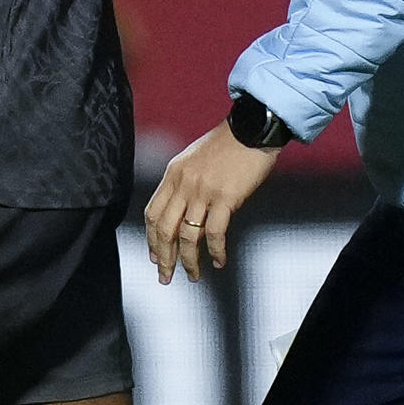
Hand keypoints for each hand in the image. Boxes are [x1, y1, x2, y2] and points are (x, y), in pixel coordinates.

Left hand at [143, 122, 280, 284]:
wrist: (252, 127)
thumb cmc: (228, 143)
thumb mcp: (194, 159)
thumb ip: (184, 183)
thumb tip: (181, 212)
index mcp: (173, 173)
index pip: (152, 213)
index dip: (151, 239)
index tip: (155, 256)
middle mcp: (184, 183)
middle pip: (164, 229)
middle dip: (164, 258)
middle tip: (166, 277)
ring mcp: (203, 191)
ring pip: (187, 236)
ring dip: (189, 261)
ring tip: (194, 276)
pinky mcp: (226, 197)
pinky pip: (215, 233)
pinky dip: (215, 252)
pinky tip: (219, 261)